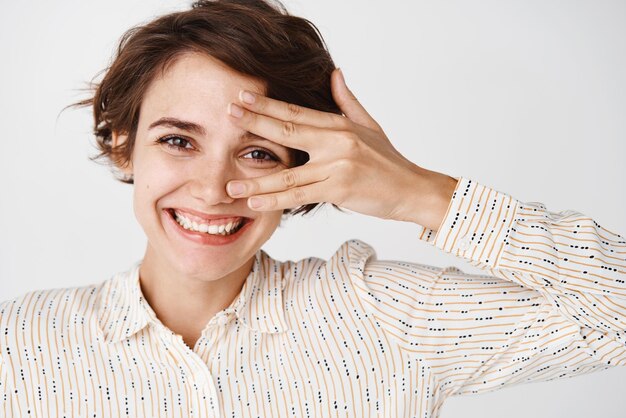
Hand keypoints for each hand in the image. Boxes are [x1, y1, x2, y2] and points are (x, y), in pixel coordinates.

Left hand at [226, 68, 456, 226]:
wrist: (413, 190)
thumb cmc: (389, 162)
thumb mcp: (370, 125)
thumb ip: (347, 101)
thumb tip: (334, 73)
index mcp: (340, 126)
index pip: (296, 113)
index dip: (267, 106)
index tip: (242, 99)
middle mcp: (337, 142)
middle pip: (287, 132)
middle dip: (254, 124)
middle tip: (227, 117)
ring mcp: (338, 166)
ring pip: (289, 173)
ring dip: (257, 179)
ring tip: (230, 182)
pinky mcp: (340, 189)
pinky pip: (300, 195)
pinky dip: (276, 200)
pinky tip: (256, 202)